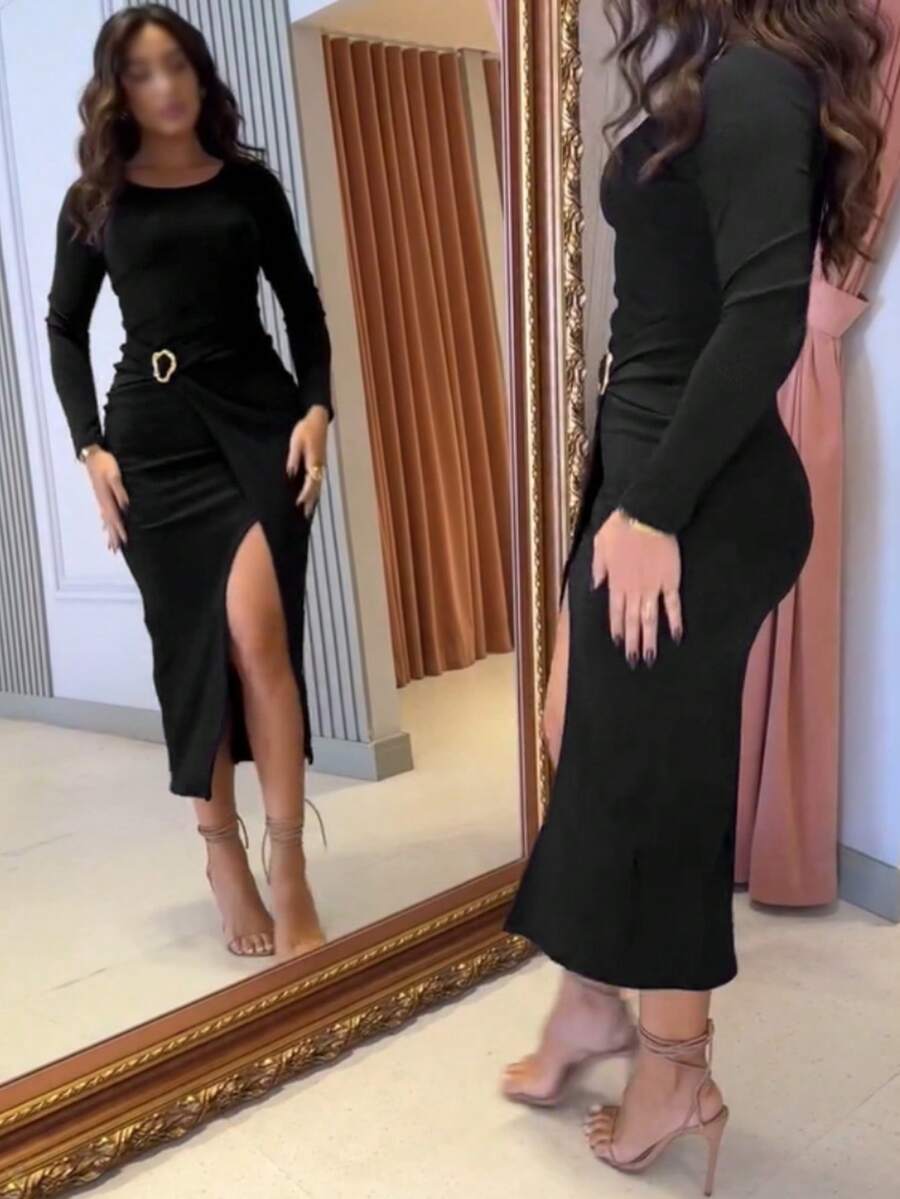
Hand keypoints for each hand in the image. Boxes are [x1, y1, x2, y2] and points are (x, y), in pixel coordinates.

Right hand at [85, 449, 128, 552]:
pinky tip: (105, 527)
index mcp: (106, 497)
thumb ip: (119, 490)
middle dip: (113, 537)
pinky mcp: (101, 496)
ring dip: (109, 532)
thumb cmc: (105, 463)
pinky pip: (104, 513)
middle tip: (115, 550)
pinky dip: (105, 523)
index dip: (119, 530)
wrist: (92, 455)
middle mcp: (102, 501)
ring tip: (110, 545)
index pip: (114, 518)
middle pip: (109, 523)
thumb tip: (125, 505)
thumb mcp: (114, 474)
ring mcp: (101, 499)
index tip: (124, 541)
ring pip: (106, 520)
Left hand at [287, 405, 328, 518]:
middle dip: (311, 501)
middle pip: (316, 487)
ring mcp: (321, 464)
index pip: (310, 482)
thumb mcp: (296, 441)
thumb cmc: (306, 428)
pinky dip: (315, 490)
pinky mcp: (320, 462)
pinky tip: (313, 495)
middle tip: (306, 516)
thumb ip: (294, 458)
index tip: (298, 503)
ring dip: (314, 498)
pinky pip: (318, 480)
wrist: (318, 419)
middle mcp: (319, 465)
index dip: (304, 494)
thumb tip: (291, 474)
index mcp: (313, 461)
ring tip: (310, 510)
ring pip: (318, 485)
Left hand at [591, 508, 682, 666]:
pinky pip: (673, 605)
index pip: (614, 611)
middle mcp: (633, 590)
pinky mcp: (670, 582)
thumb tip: (595, 587)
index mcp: (615, 582)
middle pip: (631, 621)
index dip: (616, 628)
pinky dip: (675, 621)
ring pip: (649, 618)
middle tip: (633, 660)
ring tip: (650, 657)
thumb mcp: (600, 545)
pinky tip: (676, 636)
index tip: (618, 643)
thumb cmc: (620, 527)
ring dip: (650, 639)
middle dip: (632, 642)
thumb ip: (598, 568)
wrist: (646, 516)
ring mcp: (652, 588)